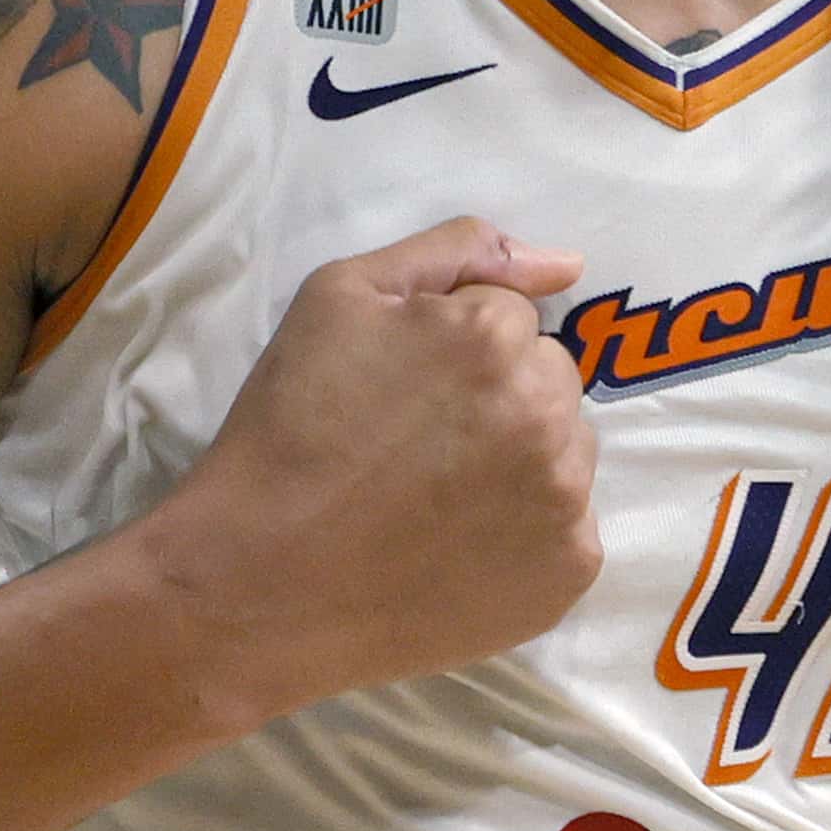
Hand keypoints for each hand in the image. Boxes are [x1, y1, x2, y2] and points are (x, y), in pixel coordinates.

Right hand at [153, 214, 600, 721]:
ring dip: (525, 457)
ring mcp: (563, 497)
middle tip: (418, 443)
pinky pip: (569, 524)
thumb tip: (567, 263)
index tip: (403, 389)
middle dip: (500, 395)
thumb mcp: (339, 296)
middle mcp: (544, 412)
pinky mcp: (567, 569)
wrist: (261, 580)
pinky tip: (461, 544)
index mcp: (492, 336)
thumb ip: (456, 250)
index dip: (452, 347)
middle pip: (549, 377)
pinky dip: (528, 530)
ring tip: (439, 495)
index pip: (510, 315)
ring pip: (566, 447)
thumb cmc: (290, 427)